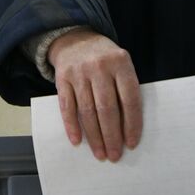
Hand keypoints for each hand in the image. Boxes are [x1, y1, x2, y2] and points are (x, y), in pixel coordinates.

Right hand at [47, 30, 141, 161]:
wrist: (75, 39)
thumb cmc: (105, 59)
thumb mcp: (121, 64)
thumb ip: (126, 88)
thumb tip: (128, 128)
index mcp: (121, 63)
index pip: (130, 100)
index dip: (132, 124)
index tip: (132, 144)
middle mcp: (100, 67)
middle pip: (107, 109)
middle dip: (112, 136)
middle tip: (115, 155)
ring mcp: (79, 73)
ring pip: (88, 111)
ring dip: (94, 137)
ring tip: (100, 153)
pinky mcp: (62, 78)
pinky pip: (67, 107)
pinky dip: (72, 126)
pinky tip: (77, 141)